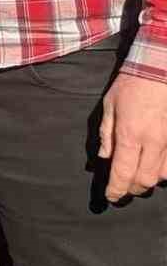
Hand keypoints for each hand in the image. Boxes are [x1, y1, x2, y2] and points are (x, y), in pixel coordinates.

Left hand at [99, 72, 166, 201]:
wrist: (160, 70)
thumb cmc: (131, 86)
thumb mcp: (109, 107)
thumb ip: (107, 134)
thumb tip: (105, 157)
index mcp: (130, 134)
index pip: (122, 172)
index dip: (116, 189)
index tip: (110, 196)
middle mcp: (153, 142)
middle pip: (144, 180)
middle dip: (132, 189)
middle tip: (122, 189)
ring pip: (162, 176)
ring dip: (148, 181)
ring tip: (137, 178)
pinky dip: (164, 171)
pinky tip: (154, 167)